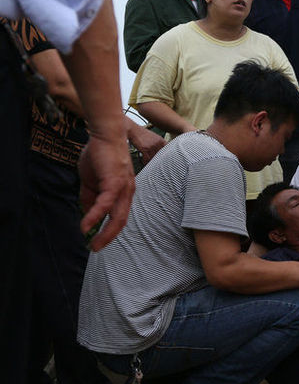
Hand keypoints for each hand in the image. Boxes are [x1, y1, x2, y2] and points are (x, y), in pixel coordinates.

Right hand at [78, 133, 135, 250]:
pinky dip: (96, 216)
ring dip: (105, 232)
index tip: (98, 240)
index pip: (119, 216)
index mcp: (123, 193)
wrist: (104, 135)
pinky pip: (106, 204)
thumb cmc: (100, 155)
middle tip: (96, 248)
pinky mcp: (115, 182)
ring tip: (93, 243)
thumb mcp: (92, 181)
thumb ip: (90, 197)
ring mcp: (123, 188)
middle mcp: (127, 192)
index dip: (109, 230)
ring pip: (117, 216)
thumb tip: (88, 213)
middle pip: (121, 221)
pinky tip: (86, 225)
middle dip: (109, 237)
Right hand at [127, 123, 165, 164]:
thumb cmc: (141, 133)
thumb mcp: (153, 136)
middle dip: (157, 161)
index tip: (163, 161)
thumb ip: (158, 143)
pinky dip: (145, 162)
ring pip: (154, 158)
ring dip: (151, 162)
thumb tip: (160, 151)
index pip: (166, 151)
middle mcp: (157, 143)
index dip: (165, 157)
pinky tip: (144, 162)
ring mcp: (151, 146)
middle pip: (160, 156)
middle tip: (155, 164)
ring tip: (148, 163)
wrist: (132, 129)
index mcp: (161, 140)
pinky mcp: (144, 149)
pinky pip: (147, 159)